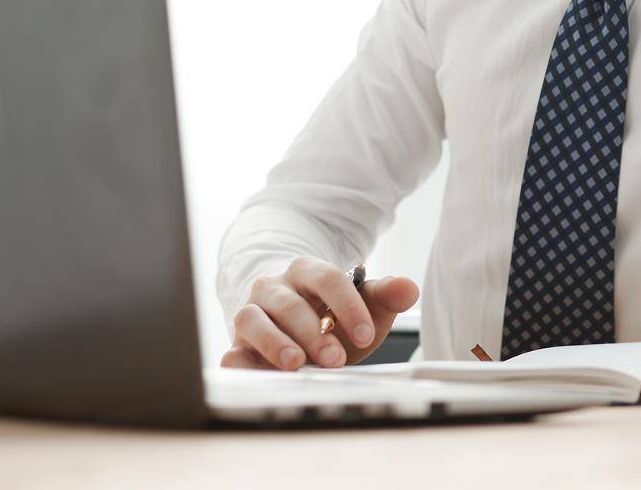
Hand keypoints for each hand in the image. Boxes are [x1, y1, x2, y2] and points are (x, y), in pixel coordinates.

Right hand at [220, 256, 419, 371]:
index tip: (365, 335)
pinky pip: (230, 349)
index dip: (348, 307)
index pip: (328, 279)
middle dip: (315, 333)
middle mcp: (274, 287)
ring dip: (274, 343)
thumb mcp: (362, 305)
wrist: (296, 325)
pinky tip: (249, 370)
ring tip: (296, 364)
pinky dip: (236, 361)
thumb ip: (385, 296)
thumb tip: (409, 288)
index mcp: (308, 270)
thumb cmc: (331, 314)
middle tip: (337, 359)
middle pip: (292, 305)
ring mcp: (251, 313)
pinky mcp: (237, 343)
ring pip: (252, 320)